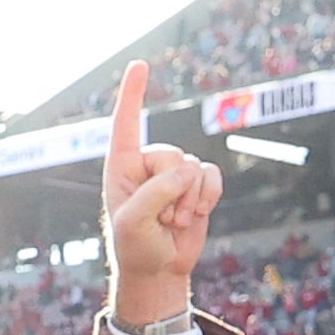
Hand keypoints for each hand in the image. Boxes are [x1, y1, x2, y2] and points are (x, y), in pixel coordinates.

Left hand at [100, 62, 218, 328]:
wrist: (159, 270)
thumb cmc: (135, 246)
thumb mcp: (134, 221)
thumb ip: (157, 191)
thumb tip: (189, 171)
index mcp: (121, 165)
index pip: (126, 123)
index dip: (133, 93)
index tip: (140, 64)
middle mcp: (148, 164)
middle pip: (171, 154)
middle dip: (171, 189)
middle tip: (159, 219)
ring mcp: (175, 174)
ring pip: (194, 167)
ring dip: (188, 201)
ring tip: (172, 222)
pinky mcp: (198, 186)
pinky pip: (213, 175)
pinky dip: (208, 196)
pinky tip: (196, 214)